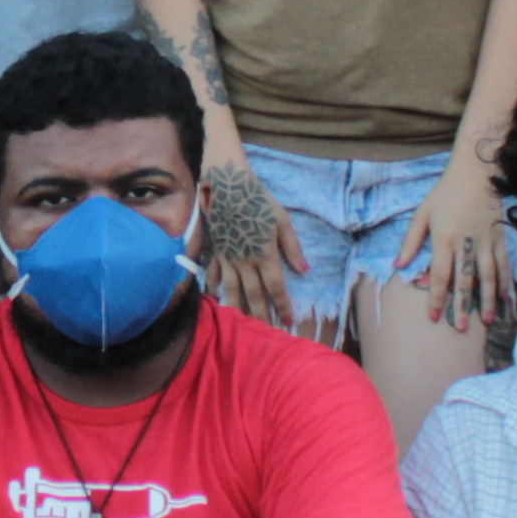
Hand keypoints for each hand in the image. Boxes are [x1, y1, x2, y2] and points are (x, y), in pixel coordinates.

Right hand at [193, 157, 297, 329]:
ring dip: (237, 309)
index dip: (283, 306)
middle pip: (254, 295)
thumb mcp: (282, 220)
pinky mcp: (215, 251)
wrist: (228, 184)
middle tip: (268, 332)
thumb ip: (292, 247)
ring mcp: (227, 258)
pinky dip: (212, 287)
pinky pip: (212, 274)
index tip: (289, 321)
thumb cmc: (259, 199)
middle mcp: (245, 261)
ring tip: (241, 326)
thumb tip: (304, 270)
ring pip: (231, 290)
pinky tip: (213, 298)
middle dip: (262, 315)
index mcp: (265, 254)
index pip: (276, 287)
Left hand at [399, 156, 514, 336]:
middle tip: (460, 328)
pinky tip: (506, 298)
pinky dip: (505, 282)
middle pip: (464, 281)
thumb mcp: (422, 214)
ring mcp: (486, 242)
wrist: (476, 173)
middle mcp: (466, 244)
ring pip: (487, 276)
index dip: (435, 297)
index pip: (439, 275)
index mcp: (444, 238)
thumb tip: (398, 266)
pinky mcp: (499, 239)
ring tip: (487, 320)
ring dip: (487, 300)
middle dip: (462, 306)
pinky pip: (503, 264)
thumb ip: (411, 241)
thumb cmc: (444, 193)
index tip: (433, 317)